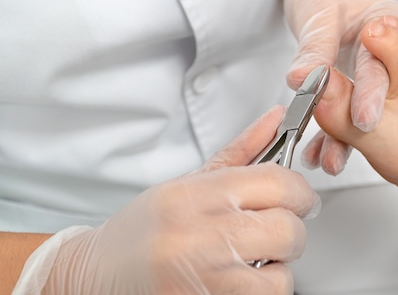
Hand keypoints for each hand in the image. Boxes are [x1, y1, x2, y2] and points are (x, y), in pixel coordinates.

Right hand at [13, 106, 320, 294]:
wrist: (97, 275)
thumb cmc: (141, 230)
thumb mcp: (187, 182)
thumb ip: (240, 152)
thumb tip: (275, 120)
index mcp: (193, 196)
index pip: (274, 182)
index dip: (299, 190)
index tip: (299, 196)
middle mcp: (197, 236)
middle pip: (286, 229)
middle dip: (292, 228)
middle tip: (278, 228)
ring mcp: (202, 277)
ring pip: (281, 274)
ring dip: (278, 265)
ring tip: (255, 258)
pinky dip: (264, 289)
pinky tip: (242, 278)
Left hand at [279, 0, 397, 174]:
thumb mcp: (318, 13)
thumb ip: (314, 48)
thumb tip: (303, 78)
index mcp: (389, 26)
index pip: (381, 64)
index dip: (372, 94)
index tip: (365, 121)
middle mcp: (384, 52)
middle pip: (373, 93)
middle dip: (356, 127)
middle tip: (341, 153)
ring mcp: (368, 71)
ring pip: (356, 107)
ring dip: (341, 137)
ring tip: (327, 162)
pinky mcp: (351, 84)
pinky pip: (341, 110)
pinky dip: (329, 131)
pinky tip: (317, 152)